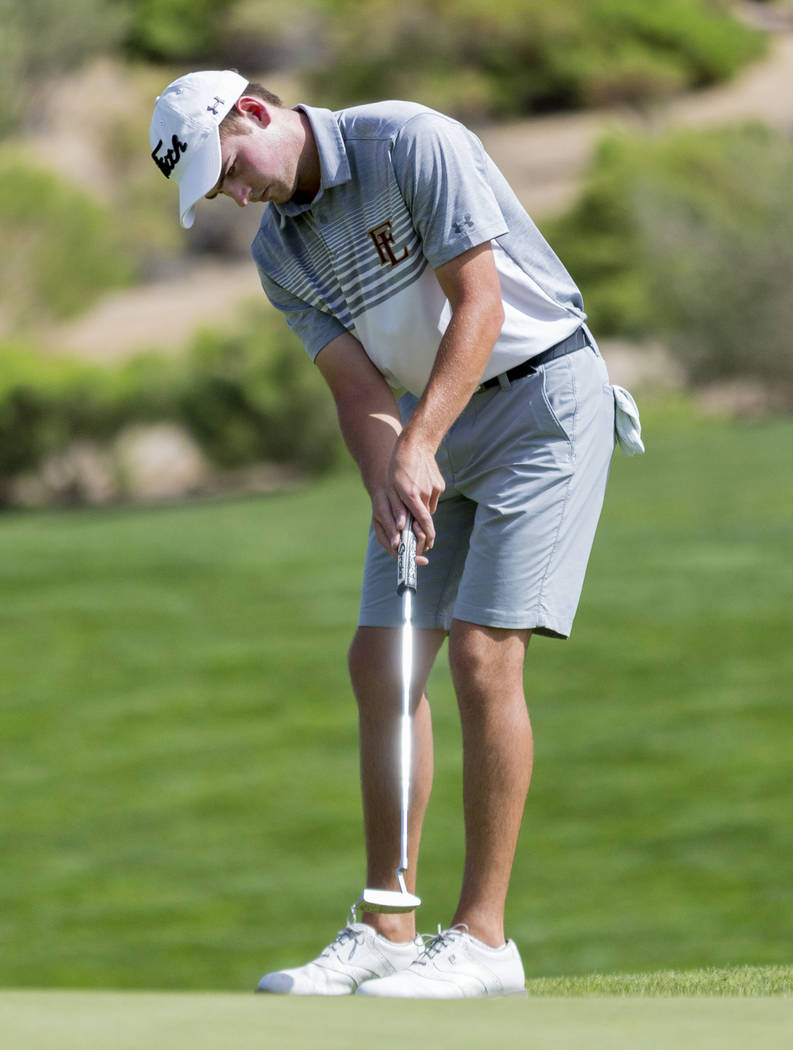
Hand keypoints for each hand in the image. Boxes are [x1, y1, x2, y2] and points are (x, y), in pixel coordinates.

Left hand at [385, 431, 444, 556]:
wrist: (415, 444)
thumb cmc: (398, 467)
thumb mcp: (392, 488)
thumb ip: (397, 508)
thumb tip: (401, 528)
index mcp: (411, 495)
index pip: (422, 521)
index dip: (427, 536)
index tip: (428, 546)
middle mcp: (425, 493)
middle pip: (424, 517)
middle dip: (421, 525)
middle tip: (417, 531)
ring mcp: (435, 489)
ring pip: (429, 508)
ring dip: (421, 509)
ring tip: (412, 496)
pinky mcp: (440, 485)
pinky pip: (433, 499)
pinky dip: (426, 499)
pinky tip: (419, 487)